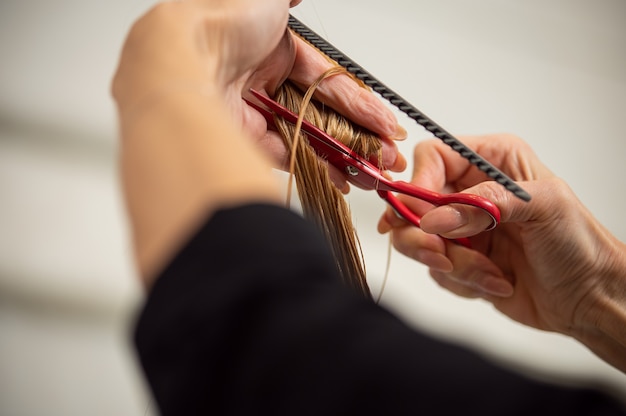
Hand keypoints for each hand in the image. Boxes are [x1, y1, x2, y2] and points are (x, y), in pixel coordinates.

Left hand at [112, 0, 405, 190]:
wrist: (178, 58)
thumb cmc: (218, 21)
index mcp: (276, 52)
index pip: (330, 83)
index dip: (361, 106)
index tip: (387, 126)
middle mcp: (266, 84)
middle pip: (323, 117)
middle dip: (360, 139)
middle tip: (388, 159)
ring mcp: (256, 114)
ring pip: (309, 139)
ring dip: (343, 158)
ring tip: (373, 175)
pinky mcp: (244, 140)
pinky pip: (288, 156)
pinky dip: (315, 169)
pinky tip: (341, 180)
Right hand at [378, 134, 625, 348]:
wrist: (590, 297)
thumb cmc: (580, 243)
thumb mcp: (543, 206)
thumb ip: (484, 205)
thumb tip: (433, 218)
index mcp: (491, 160)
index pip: (433, 157)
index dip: (420, 184)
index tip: (423, 216)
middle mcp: (471, 190)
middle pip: (413, 202)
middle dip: (421, 234)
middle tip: (440, 254)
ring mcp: (462, 227)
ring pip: (418, 240)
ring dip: (453, 264)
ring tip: (490, 273)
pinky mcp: (460, 259)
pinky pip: (436, 270)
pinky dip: (464, 281)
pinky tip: (498, 282)